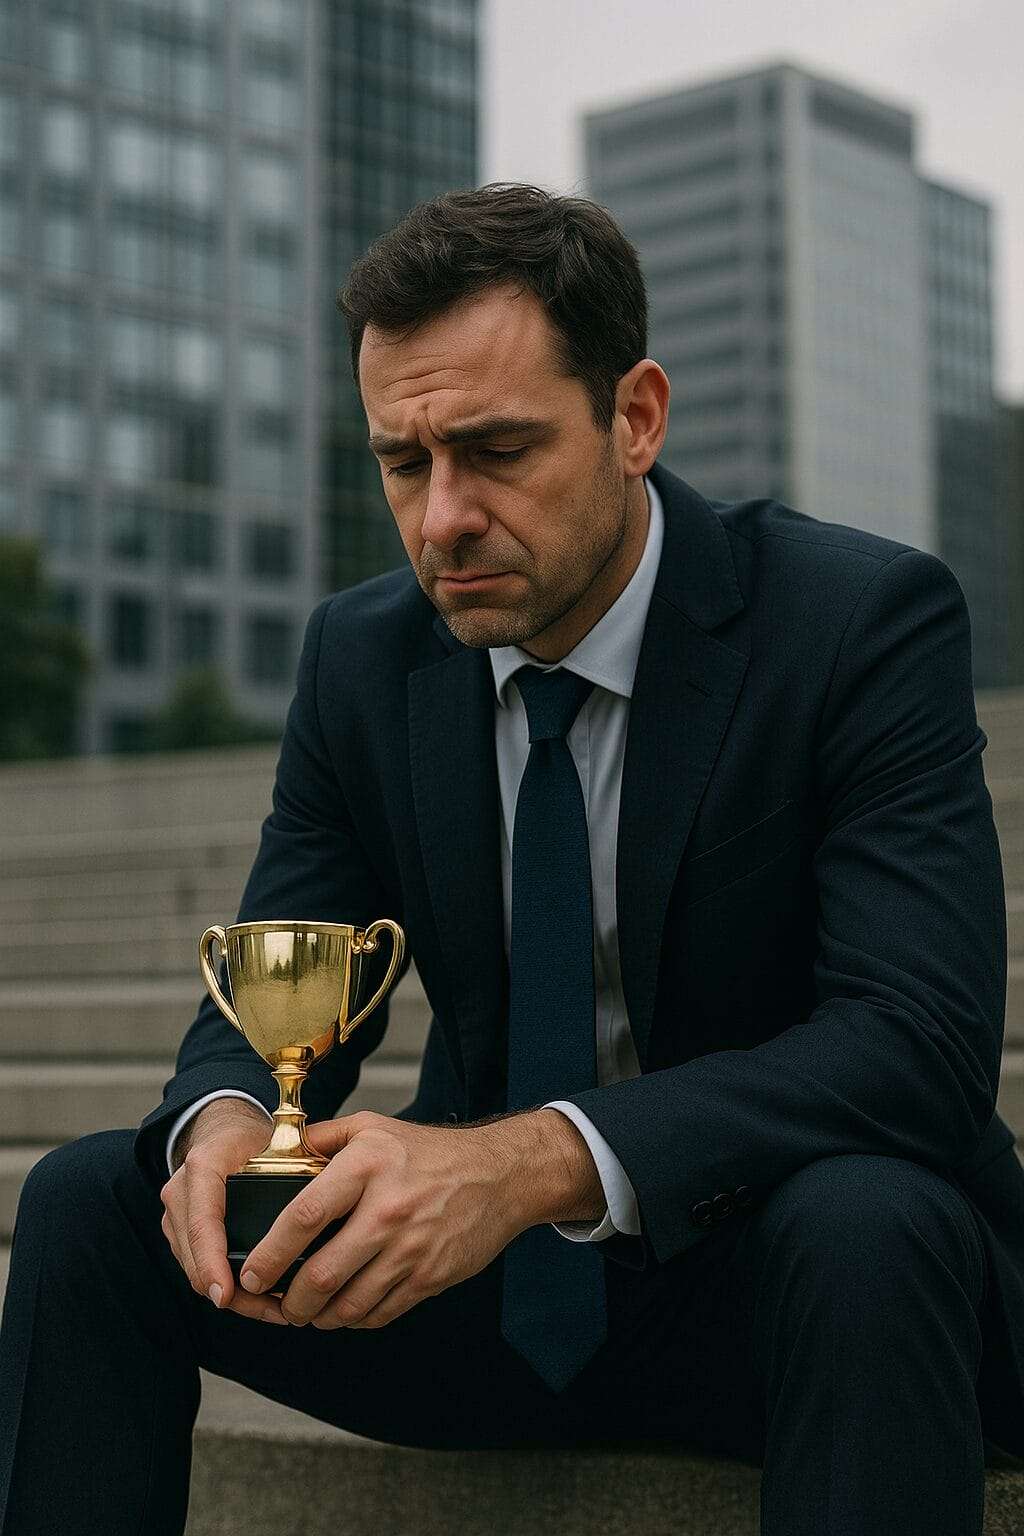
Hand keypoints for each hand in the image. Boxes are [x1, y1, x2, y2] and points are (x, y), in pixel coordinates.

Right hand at [159, 1098, 291, 1326]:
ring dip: (234, 1298)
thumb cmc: (252, 1136)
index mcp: (203, 1167)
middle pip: (197, 1257)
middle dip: (233, 1294)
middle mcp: (180, 1192)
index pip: (202, 1224)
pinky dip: (227, 1287)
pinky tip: (262, 1300)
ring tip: (278, 1311)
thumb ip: (290, 1169)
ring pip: (196, 1270)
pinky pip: (199, 1267)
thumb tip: (320, 1214)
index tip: (227, 1296)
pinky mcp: (179, 1231)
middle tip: (277, 1312)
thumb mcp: (274, 1142)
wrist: (221, 1127)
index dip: (213, 1264)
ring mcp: (176, 1214)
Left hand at [235, 1111, 530, 1329]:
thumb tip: (276, 1152)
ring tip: (306, 1312)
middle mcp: (388, 1209)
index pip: (304, 1216)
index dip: (270, 1252)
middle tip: (276, 1303)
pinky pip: (380, 1313)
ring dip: (319, 1318)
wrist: (499, 1175)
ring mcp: (411, 1248)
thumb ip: (323, 1138)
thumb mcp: (374, 1128)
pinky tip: (344, 1309)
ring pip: (349, 1305)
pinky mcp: (430, 1277)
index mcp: (367, 1166)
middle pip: (321, 1275)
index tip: (251, 1273)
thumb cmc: (429, 1152)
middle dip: (289, 1302)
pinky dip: (354, 1320)